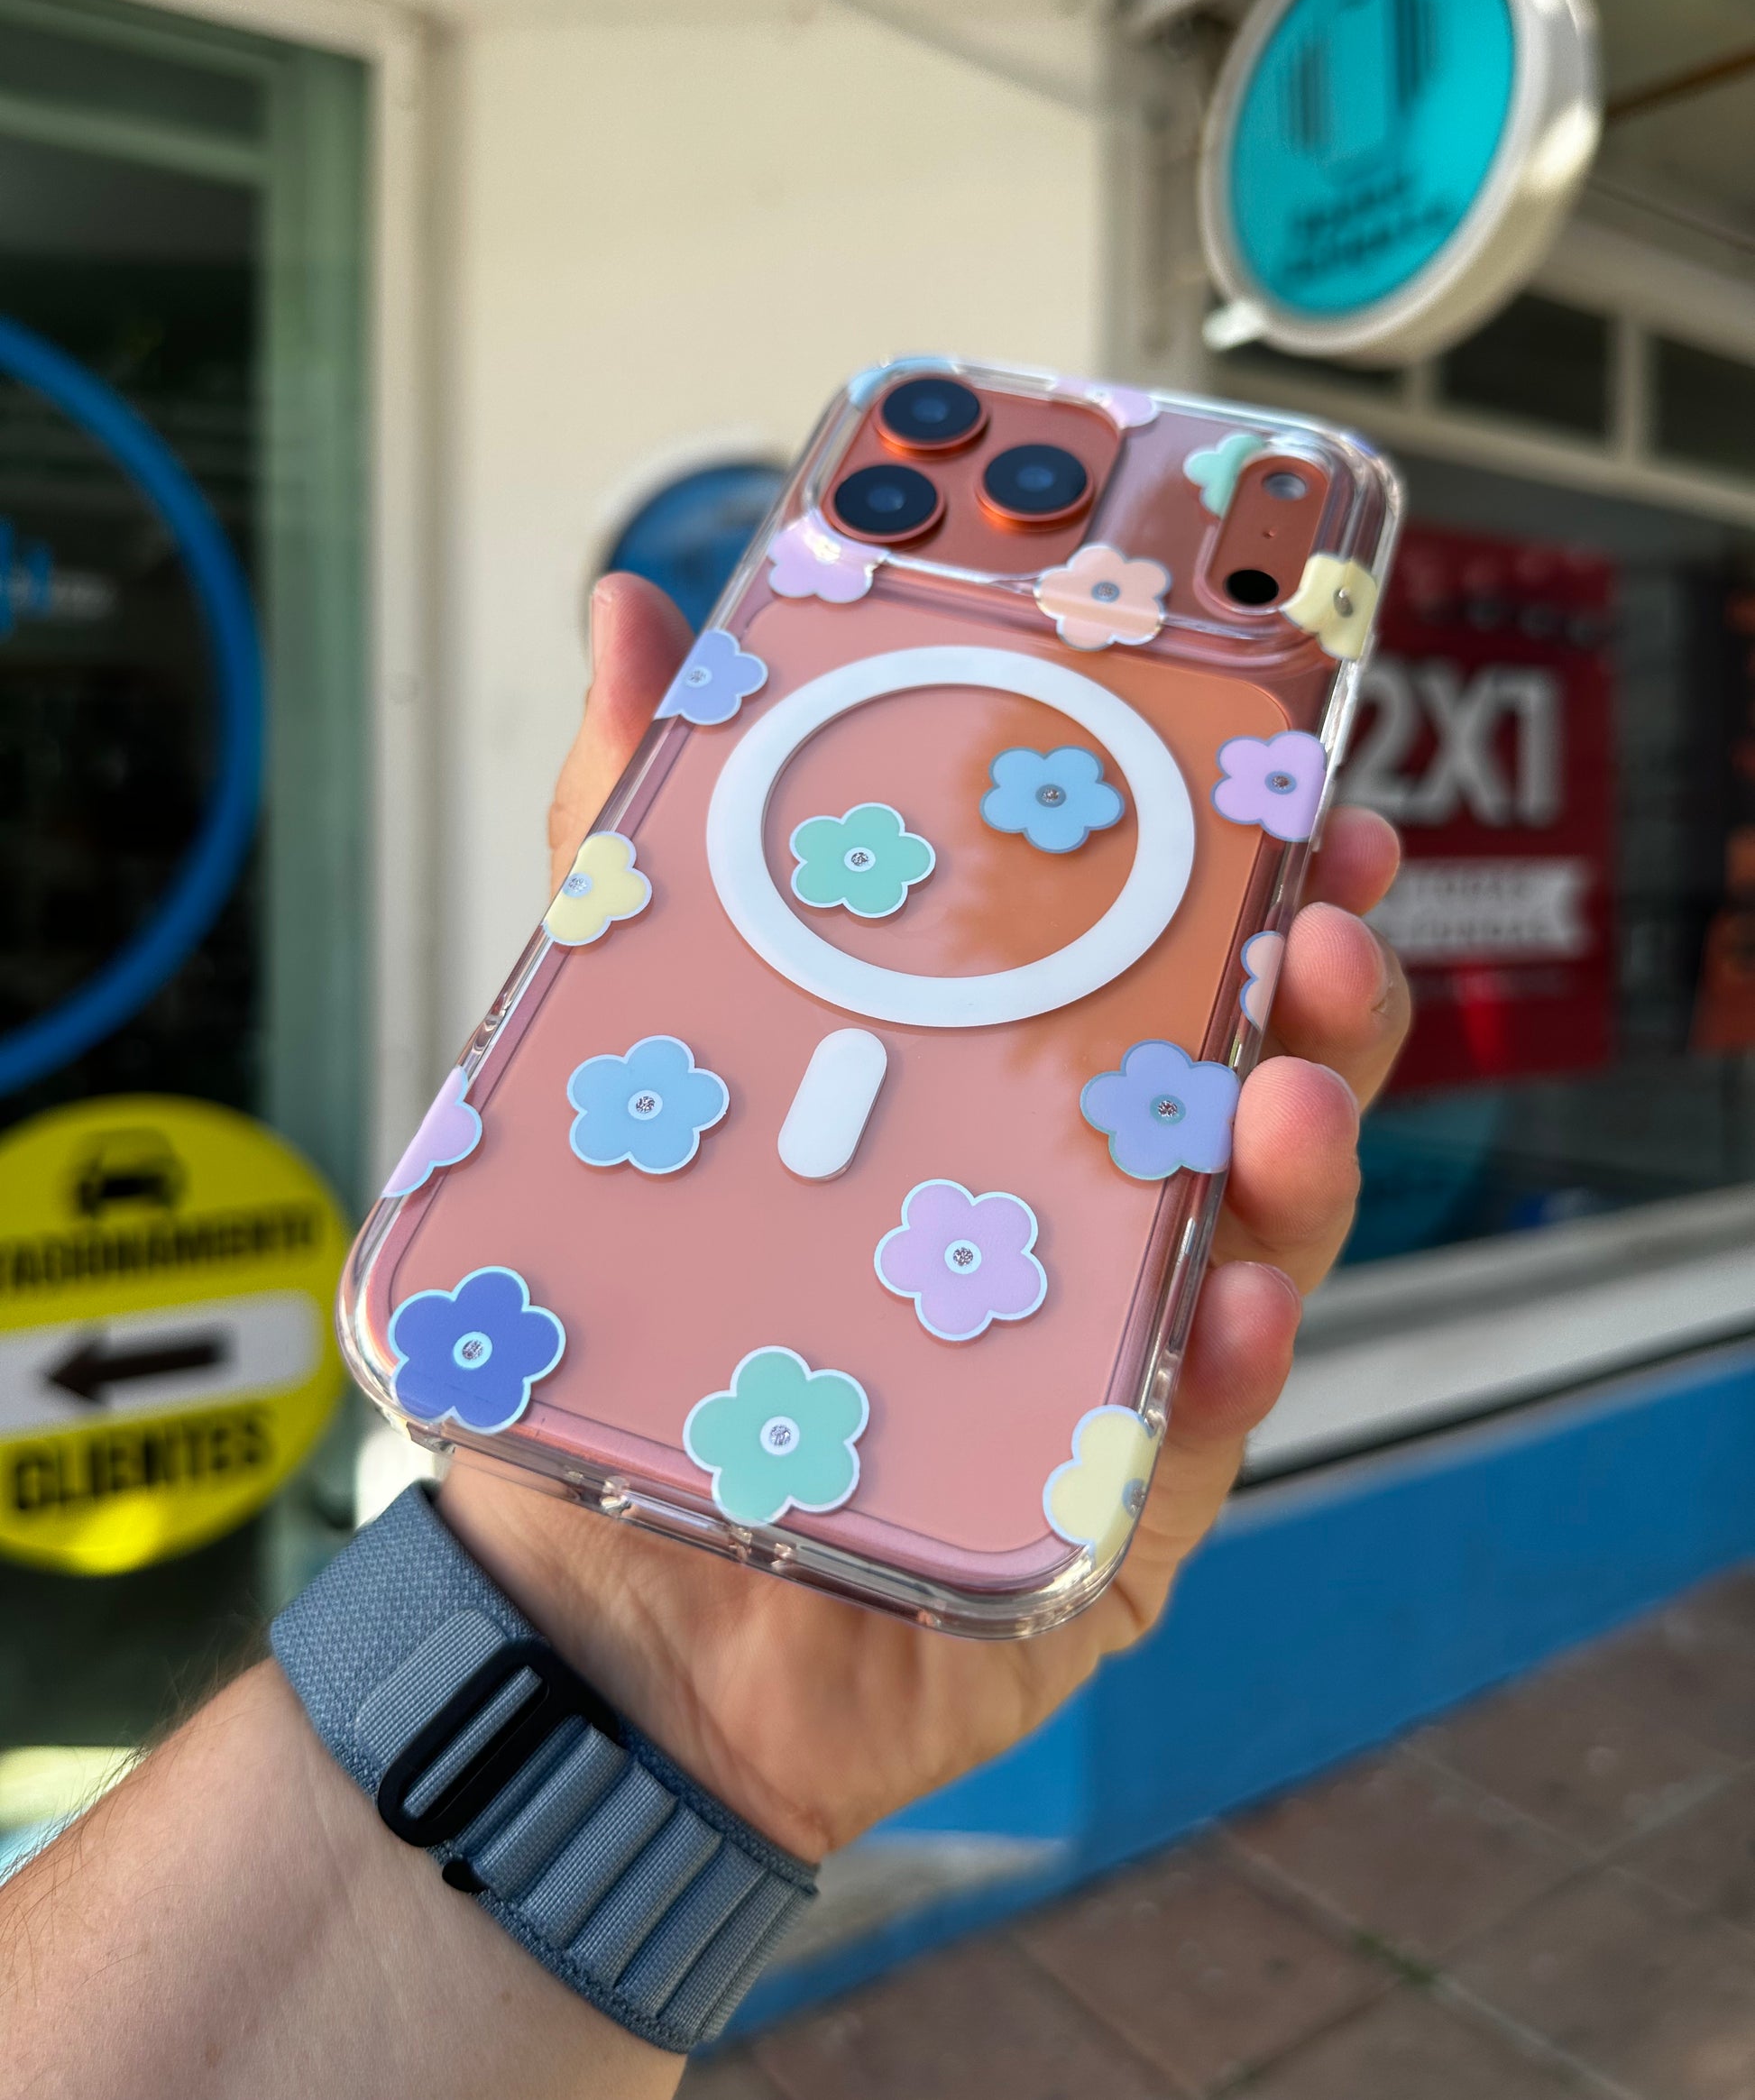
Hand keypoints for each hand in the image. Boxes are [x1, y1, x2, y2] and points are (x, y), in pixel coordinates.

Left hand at [442, 573, 1409, 1862]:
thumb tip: (637, 611)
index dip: (1246, 864)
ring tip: (1284, 1088)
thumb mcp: (631, 1043)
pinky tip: (1231, 1309)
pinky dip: (1226, 1366)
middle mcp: (1079, 1210)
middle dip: (1316, 983)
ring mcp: (1108, 1353)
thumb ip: (645, 830)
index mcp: (999, 1095)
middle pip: (1249, 1078)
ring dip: (1301, 1153)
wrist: (596, 1603)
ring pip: (1257, 1237)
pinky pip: (1195, 1435)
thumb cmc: (638, 1308)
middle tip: (1325, 904)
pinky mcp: (1112, 1504)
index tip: (1292, 772)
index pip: (1161, 959)